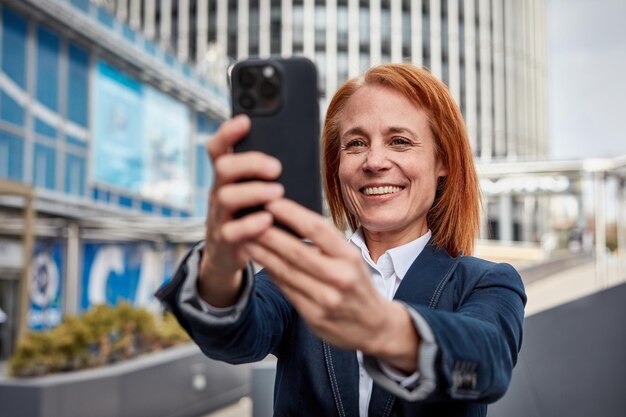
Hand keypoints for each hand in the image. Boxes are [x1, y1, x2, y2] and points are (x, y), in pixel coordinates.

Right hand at [198, 115, 283, 306]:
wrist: (227, 257)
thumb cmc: (250, 217)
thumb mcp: (254, 194)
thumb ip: (267, 176)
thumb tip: (302, 154)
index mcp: (227, 178)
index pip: (218, 148)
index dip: (227, 133)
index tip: (246, 120)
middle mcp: (219, 192)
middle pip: (223, 167)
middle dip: (250, 163)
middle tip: (275, 167)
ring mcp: (220, 216)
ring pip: (226, 197)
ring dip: (254, 191)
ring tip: (277, 192)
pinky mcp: (225, 241)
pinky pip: (232, 231)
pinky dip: (250, 224)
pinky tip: (267, 220)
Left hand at [243, 199, 419, 371]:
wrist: (376, 327)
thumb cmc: (359, 285)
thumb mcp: (352, 259)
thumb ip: (325, 244)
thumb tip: (289, 220)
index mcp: (350, 257)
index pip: (318, 229)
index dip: (292, 214)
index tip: (272, 202)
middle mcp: (340, 277)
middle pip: (297, 251)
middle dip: (268, 234)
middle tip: (247, 219)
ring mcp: (327, 300)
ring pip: (286, 272)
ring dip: (262, 254)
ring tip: (245, 239)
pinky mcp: (314, 317)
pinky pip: (286, 291)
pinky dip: (271, 274)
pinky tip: (260, 262)